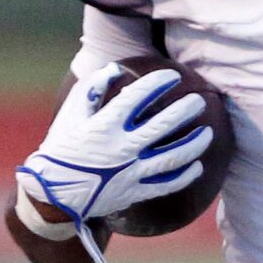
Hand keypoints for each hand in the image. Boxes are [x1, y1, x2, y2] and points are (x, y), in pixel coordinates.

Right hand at [16, 62, 211, 228]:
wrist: (55, 193)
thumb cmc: (62, 147)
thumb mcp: (70, 115)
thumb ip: (91, 89)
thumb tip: (115, 68)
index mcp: (105, 126)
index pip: (137, 98)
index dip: (157, 84)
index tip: (172, 76)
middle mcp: (122, 148)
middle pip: (163, 126)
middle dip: (185, 110)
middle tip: (199, 101)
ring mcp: (131, 172)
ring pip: (172, 157)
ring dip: (194, 144)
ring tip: (208, 133)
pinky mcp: (135, 192)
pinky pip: (167, 185)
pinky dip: (185, 176)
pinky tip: (198, 166)